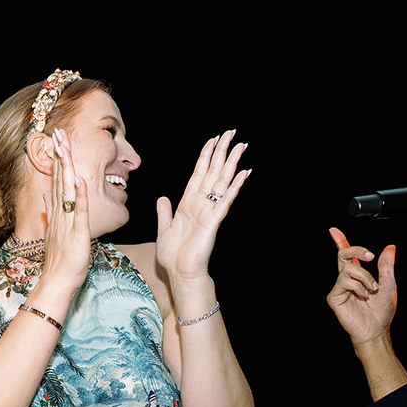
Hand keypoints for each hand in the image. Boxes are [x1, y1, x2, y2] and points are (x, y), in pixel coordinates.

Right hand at [35, 127, 94, 300]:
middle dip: (60, 155)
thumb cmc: (59, 261)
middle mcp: (60, 214)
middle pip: (60, 179)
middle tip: (58, 132)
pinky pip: (79, 212)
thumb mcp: (54, 233)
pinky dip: (81, 196)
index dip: (58, 159)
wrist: (55, 282)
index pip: (57, 180)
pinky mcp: (77, 234)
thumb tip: (46, 197)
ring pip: (67, 190)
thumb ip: (51, 213)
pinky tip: (82, 180)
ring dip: (67, 168)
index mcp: (57, 213)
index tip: (58, 140)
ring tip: (65, 147)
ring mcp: (67, 222)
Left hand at [155, 130, 250, 281]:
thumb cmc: (173, 255)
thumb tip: (162, 198)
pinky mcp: (214, 220)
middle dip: (222, 152)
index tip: (213, 140)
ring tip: (241, 146)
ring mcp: (209, 210)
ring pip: (222, 181)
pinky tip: (244, 173)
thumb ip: (164, 212)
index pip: (199, 173)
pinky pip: (226, 200)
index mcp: (188, 203)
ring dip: (232, 163)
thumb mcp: (164, 228)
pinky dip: (235, 187)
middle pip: (213, 172)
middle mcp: (200, 203)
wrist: (180, 272)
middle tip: (232, 133)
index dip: (206, 156)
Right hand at [327, 228, 397, 345]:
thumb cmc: (382, 311)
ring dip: (365, 277)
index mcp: (358, 275)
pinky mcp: (334, 297)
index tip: (334, 231)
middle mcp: (346, 279)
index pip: (347, 255)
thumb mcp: (389, 284)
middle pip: (343, 254)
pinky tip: (363, 295)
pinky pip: (345, 281)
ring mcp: (340, 287)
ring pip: (349, 268)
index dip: (340, 241)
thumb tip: (390, 248)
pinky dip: (358, 286)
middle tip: (371, 256)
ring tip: (372, 290)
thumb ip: (386, 266)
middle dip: (357, 249)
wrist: (377, 329)